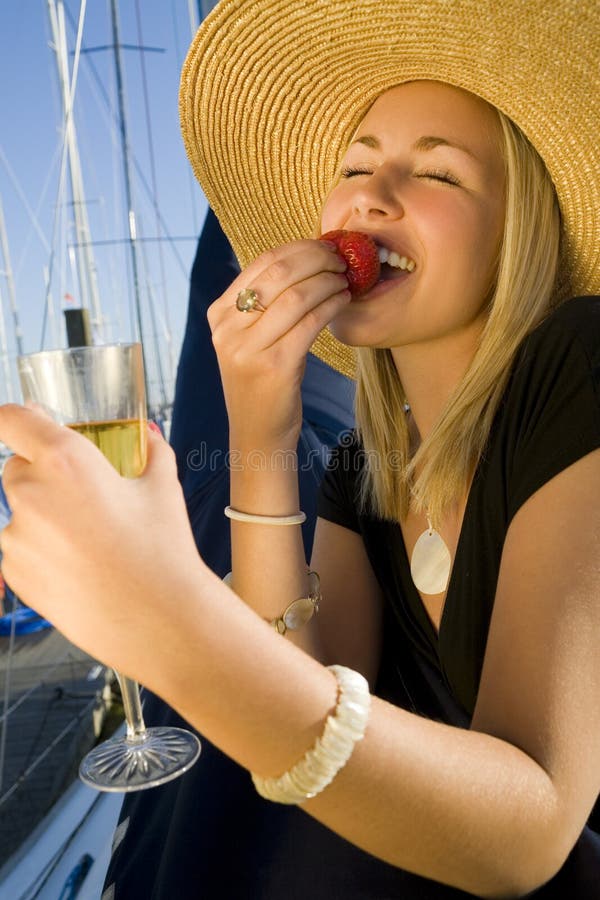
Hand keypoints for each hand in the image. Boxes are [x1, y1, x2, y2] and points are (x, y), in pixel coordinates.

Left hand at [0, 405, 203, 677]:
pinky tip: (80, 566)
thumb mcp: (163, 488)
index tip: (27, 420)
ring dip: (43, 516)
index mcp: (66, 461)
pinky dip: (42, 551)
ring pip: (20, 512)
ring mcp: (17, 537)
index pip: (13, 419)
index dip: (18, 417)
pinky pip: (20, 549)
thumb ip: (151, 451)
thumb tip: (148, 436)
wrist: (157, 620)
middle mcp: (31, 493)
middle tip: (83, 495)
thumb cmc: (162, 551)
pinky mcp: (15, 574)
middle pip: (16, 467)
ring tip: (89, 541)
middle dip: (42, 474)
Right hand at [207, 239, 349, 450]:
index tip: (324, 246)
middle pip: (279, 274)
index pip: (260, 264)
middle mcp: (228, 329)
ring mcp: (248, 348)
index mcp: (219, 314)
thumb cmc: (262, 382)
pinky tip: (344, 300)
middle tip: (341, 258)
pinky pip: (310, 323)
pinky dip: (332, 306)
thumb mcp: (249, 340)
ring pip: (297, 296)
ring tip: (346, 279)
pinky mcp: (274, 366)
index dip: (297, 248)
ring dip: (328, 281)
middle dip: (316, 259)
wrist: (257, 433)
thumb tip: (302, 260)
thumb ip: (262, 305)